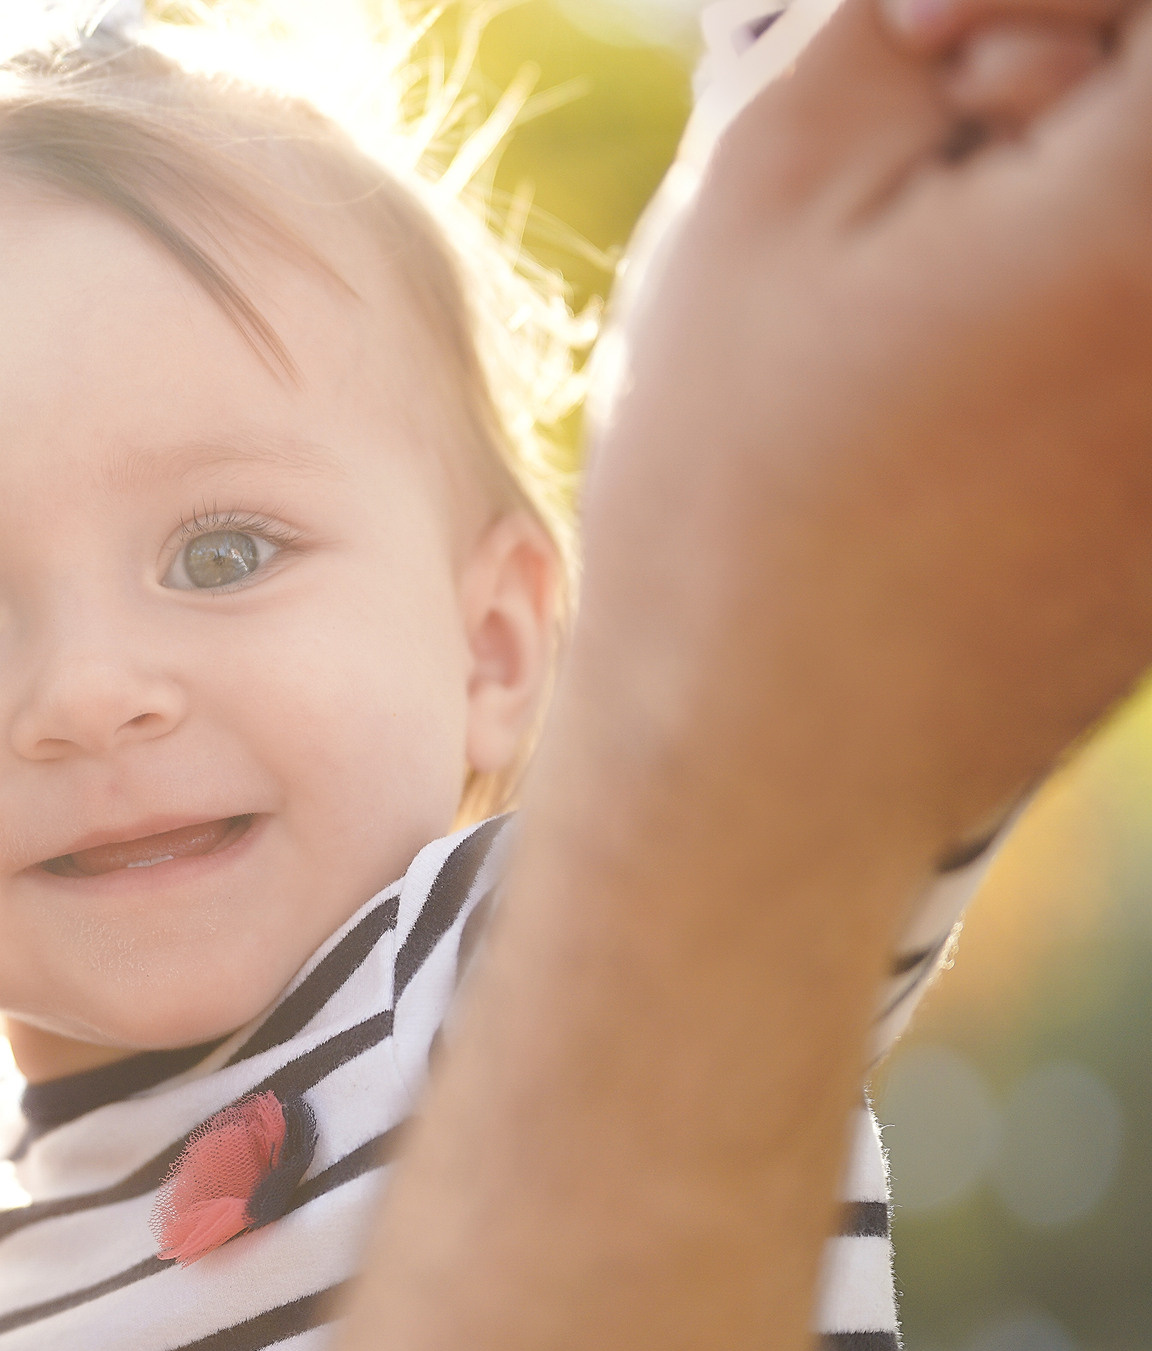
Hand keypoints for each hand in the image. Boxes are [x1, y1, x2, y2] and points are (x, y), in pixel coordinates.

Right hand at [584, 0, 1151, 855]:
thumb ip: (891, 23)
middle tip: (931, 108)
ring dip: (1074, 182)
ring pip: (1143, 234)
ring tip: (927, 252)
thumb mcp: (773, 191)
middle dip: (1065, 62)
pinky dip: (1081, 298)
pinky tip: (961, 355)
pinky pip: (1142, 341)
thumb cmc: (744, 493)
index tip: (922, 28)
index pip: (1139, 18)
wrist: (769, 771)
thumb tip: (954, 13)